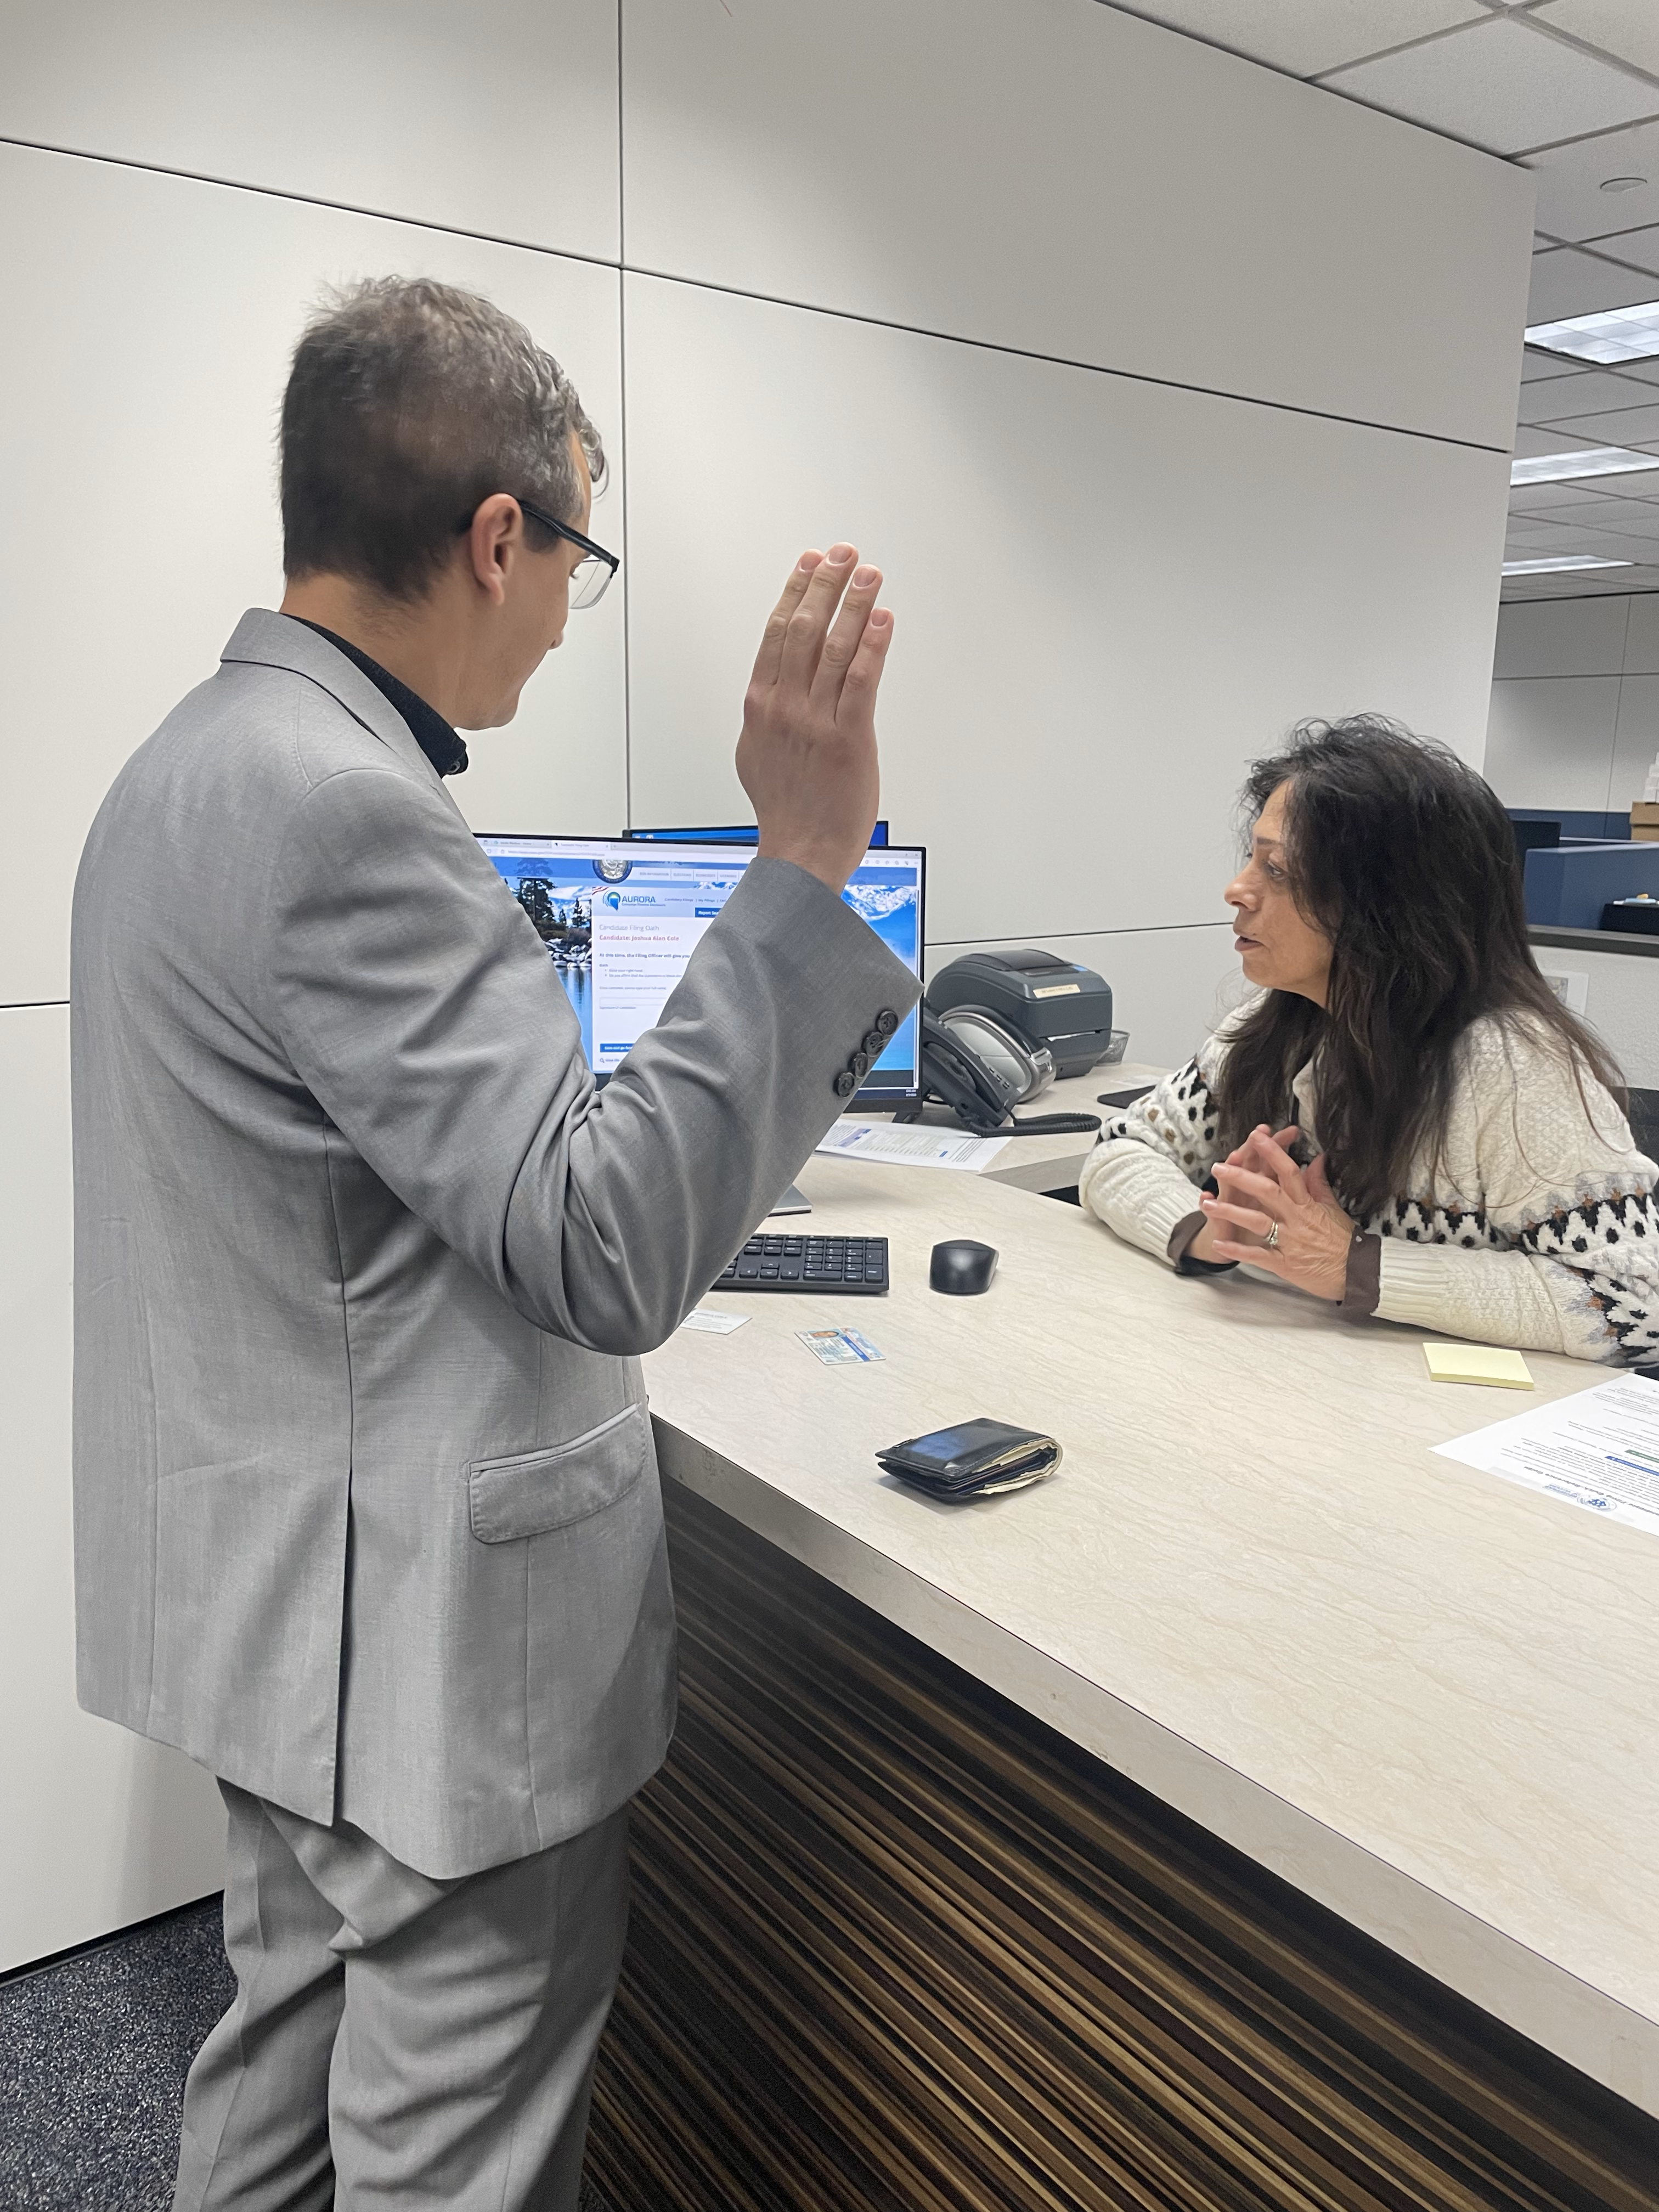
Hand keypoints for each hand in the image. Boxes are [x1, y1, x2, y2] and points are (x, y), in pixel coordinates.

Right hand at [736, 545, 892, 892]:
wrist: (802, 852)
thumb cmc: (784, 811)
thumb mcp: (755, 754)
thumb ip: (766, 716)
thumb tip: (770, 692)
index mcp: (760, 705)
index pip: (777, 632)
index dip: (795, 590)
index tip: (809, 563)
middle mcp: (786, 707)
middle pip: (805, 629)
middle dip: (826, 583)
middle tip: (843, 554)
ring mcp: (816, 721)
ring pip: (834, 647)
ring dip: (854, 603)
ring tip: (868, 574)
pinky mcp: (849, 738)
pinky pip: (861, 681)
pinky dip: (872, 645)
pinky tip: (882, 619)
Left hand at [1199, 1124, 1355, 1301]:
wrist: (1357, 1273)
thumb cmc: (1345, 1241)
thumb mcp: (1333, 1209)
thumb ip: (1320, 1184)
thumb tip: (1318, 1158)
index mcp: (1307, 1204)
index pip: (1289, 1172)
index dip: (1272, 1153)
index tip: (1257, 1137)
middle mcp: (1296, 1219)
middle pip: (1267, 1192)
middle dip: (1241, 1178)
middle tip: (1219, 1167)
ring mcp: (1289, 1241)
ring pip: (1258, 1221)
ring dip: (1231, 1212)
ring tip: (1207, 1205)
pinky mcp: (1284, 1263)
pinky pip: (1258, 1255)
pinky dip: (1238, 1250)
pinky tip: (1219, 1243)